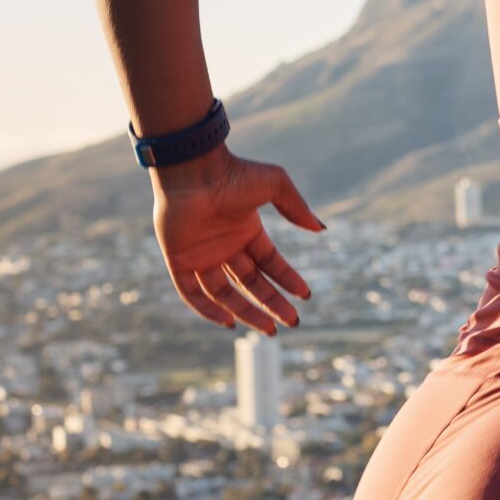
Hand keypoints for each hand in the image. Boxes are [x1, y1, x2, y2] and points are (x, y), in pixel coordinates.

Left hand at [146, 145, 323, 333]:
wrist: (194, 170)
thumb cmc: (234, 173)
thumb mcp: (276, 186)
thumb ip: (297, 208)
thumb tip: (321, 229)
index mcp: (246, 229)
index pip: (269, 263)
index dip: (287, 279)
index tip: (304, 296)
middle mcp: (224, 246)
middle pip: (250, 283)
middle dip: (271, 303)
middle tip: (292, 322)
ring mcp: (201, 255)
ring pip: (224, 293)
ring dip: (246, 312)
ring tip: (268, 329)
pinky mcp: (178, 260)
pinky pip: (191, 292)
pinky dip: (207, 310)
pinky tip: (229, 322)